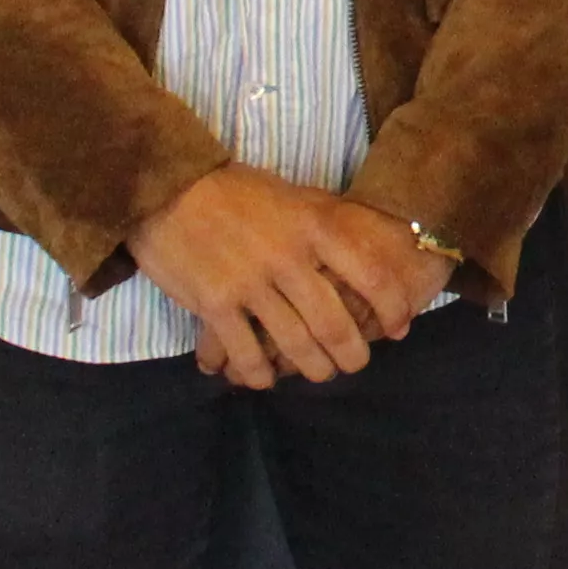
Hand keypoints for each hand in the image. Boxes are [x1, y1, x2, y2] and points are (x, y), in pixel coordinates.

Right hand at [128, 166, 450, 387]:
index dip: (392, 307)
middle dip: (351, 353)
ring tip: (320, 374)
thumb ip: (327, 223)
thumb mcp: (293, 196)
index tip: (399, 327)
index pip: (371, 274)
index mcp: (314, 226)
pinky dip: (260, 373)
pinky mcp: (213, 303)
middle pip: (334, 322)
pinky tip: (265, 379)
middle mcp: (288, 258)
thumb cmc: (236, 192)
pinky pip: (247, 351)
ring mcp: (249, 283)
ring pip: (294, 343)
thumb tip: (369, 249)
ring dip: (312, 367)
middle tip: (355, 364)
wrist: (167, 189)